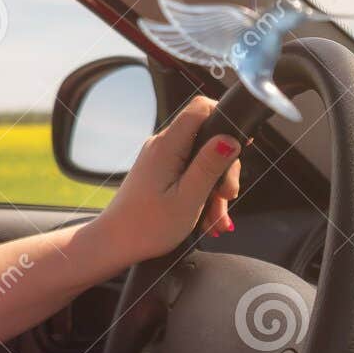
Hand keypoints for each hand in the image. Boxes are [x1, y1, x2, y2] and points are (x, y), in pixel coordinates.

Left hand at [96, 95, 242, 264]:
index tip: (239, 147)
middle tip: (226, 196)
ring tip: (215, 219)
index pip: (200, 108)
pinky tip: (207, 218)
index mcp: (167, 146)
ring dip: (215, 188)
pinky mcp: (160, 173)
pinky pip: (190, 174)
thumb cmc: (146, 227)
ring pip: (202, 160)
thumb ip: (210, 166)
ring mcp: (160, 159)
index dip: (225, 119)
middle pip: (207, 138)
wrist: (115, 244)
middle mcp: (162, 146)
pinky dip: (202, 194)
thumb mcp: (188, 198)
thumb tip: (230, 138)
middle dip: (224, 168)